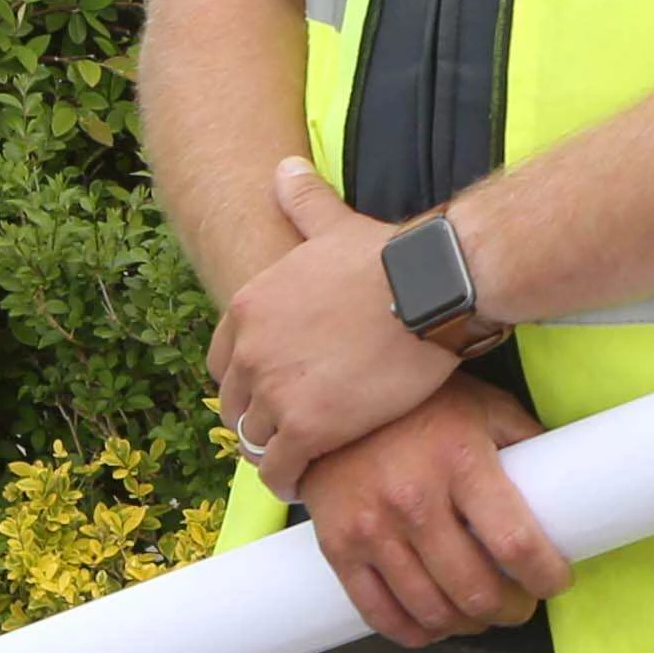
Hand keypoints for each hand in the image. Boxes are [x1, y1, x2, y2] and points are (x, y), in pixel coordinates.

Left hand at [208, 161, 473, 500]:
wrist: (430, 288)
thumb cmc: (390, 257)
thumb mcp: (333, 224)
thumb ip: (302, 202)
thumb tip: (284, 167)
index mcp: (249, 307)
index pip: (224, 363)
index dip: (245, 384)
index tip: (268, 398)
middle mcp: (250, 350)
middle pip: (234, 406)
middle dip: (255, 423)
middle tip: (283, 437)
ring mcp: (275, 390)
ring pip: (253, 442)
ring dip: (270, 456)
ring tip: (296, 465)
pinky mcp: (307, 427)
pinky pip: (280, 470)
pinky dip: (289, 482)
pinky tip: (305, 484)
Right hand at [298, 378, 571, 647]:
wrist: (327, 397)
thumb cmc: (417, 403)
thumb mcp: (483, 406)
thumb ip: (524, 441)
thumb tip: (570, 478)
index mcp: (461, 461)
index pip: (516, 542)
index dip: (546, 576)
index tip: (557, 581)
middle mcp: (414, 500)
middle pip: (476, 590)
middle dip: (512, 609)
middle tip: (521, 603)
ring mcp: (372, 528)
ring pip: (432, 611)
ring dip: (469, 625)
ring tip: (483, 613)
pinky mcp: (338, 548)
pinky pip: (381, 614)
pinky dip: (417, 632)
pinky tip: (436, 623)